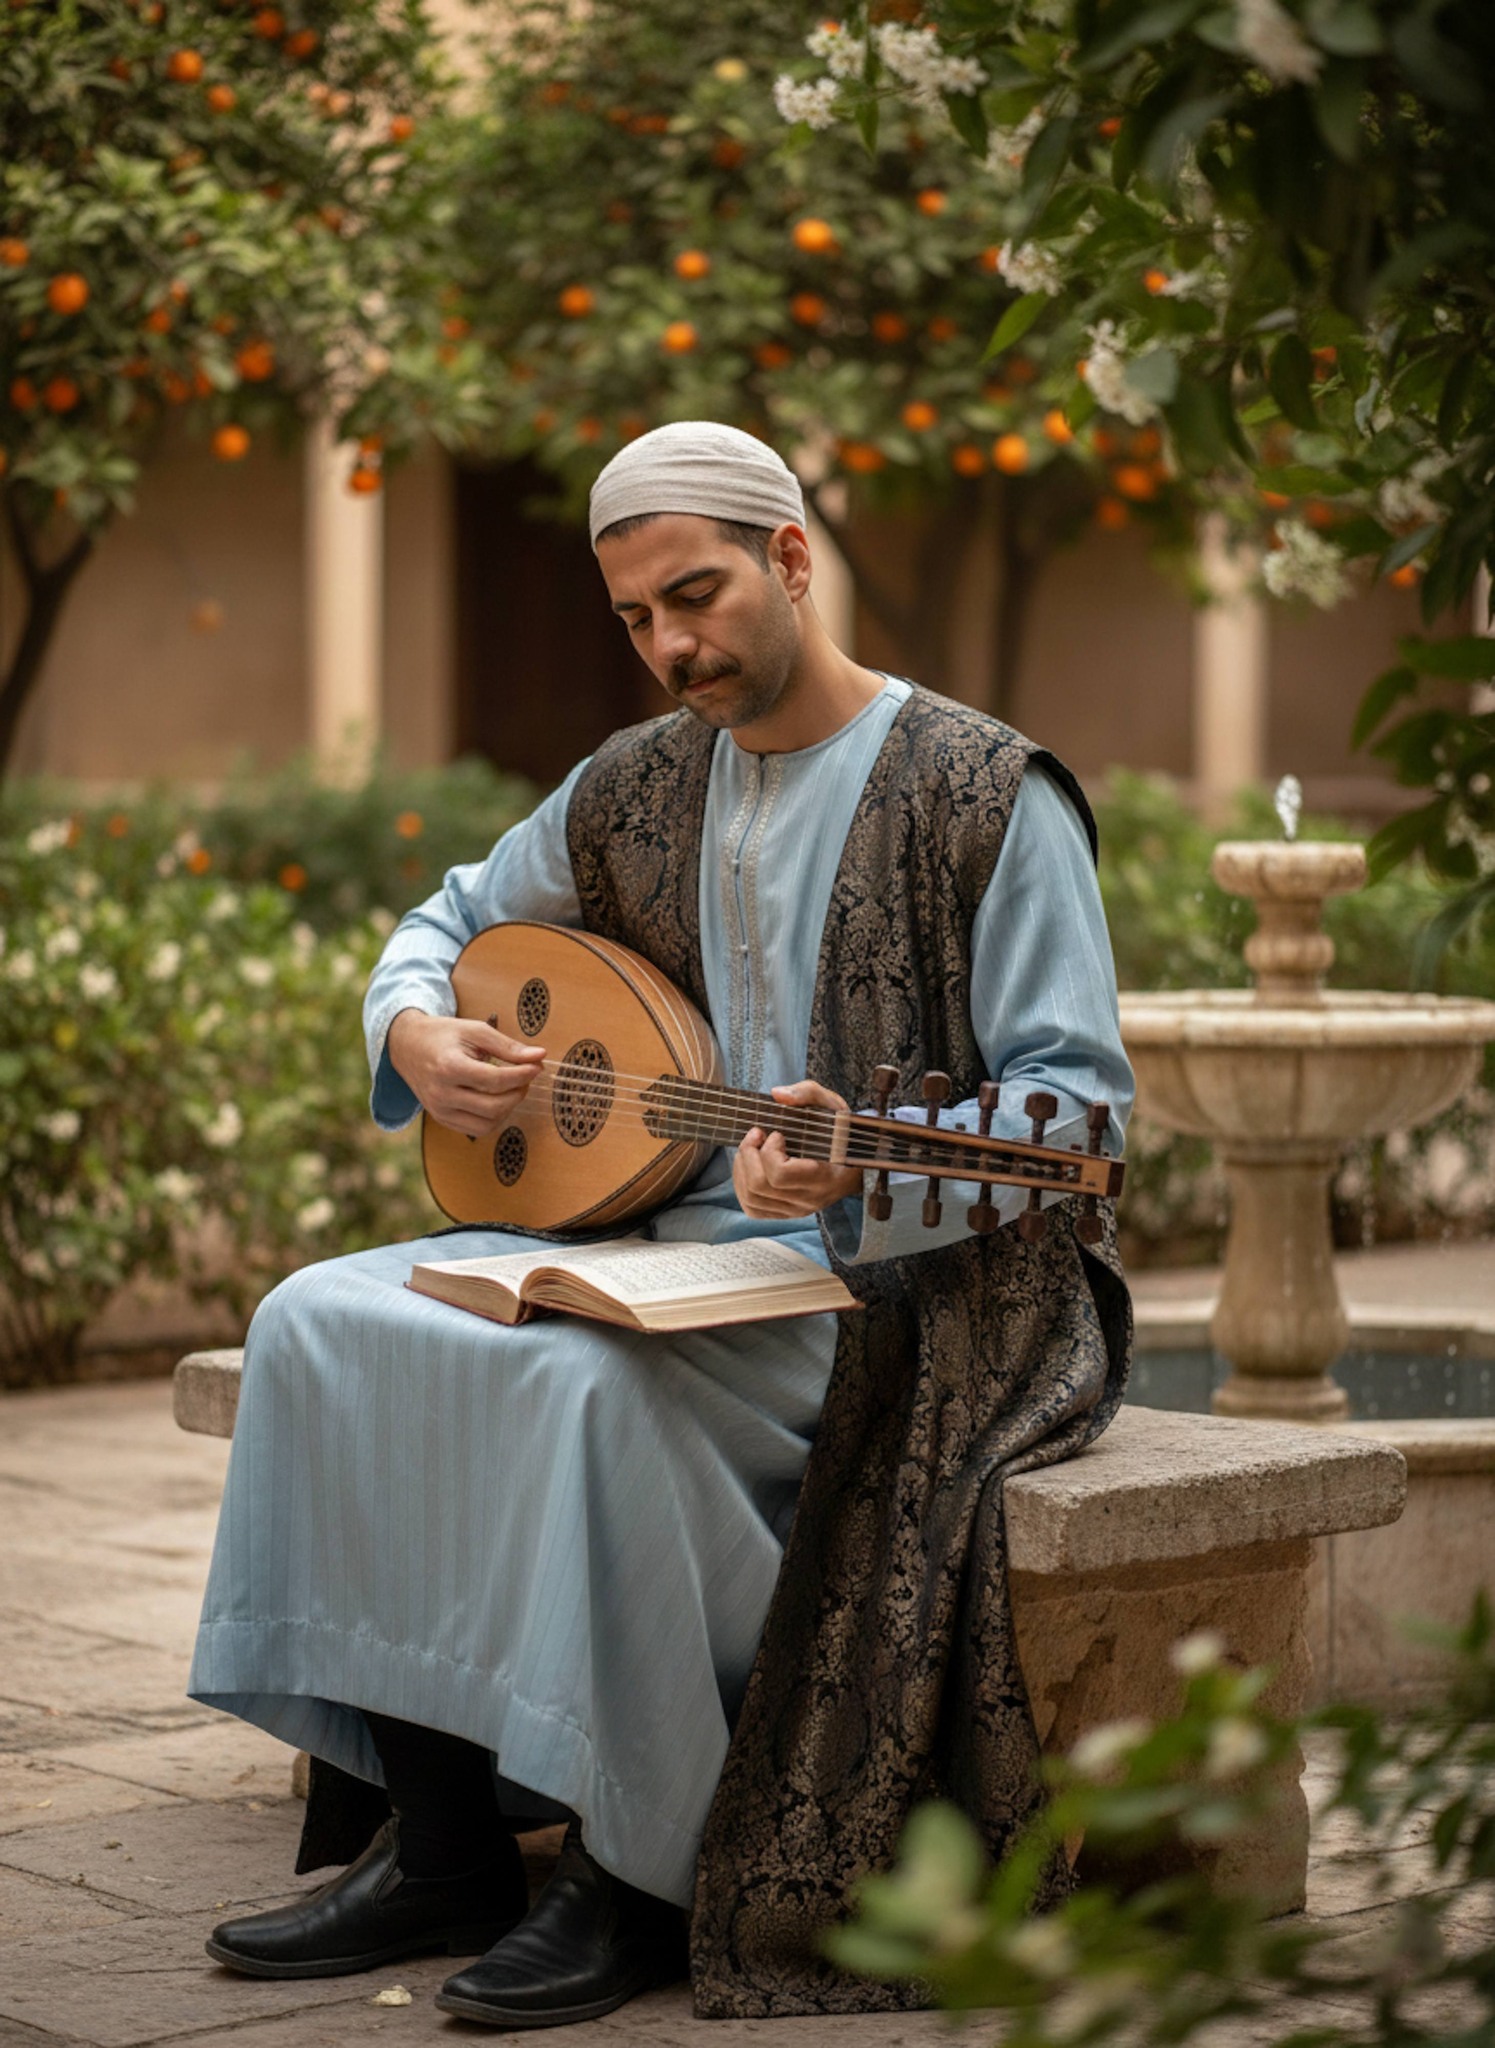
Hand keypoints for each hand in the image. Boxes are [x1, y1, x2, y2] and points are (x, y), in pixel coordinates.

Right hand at [387, 1009, 544, 1137]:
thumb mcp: (475, 1031)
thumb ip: (508, 1046)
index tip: (537, 1065)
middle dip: (518, 1092)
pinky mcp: (442, 1119)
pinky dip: (493, 1117)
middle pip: (494, 1106)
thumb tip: (539, 1056)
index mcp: (448, 1067)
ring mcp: (440, 1110)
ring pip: (487, 1124)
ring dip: (508, 1108)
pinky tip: (496, 1098)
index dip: (522, 1075)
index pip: (495, 1080)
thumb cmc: (443, 1035)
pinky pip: (476, 1129)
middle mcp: (441, 1094)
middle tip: (526, 1076)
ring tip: (511, 1087)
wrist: (407, 1046)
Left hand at [733, 1081, 862, 1219]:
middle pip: (759, 1185)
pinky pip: (752, 1208)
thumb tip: (778, 1094)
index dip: (769, 1151)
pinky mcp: (784, 1213)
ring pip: (751, 1197)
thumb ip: (808, 1093)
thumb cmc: (841, 1134)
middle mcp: (808, 1199)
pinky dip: (742, 1184)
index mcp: (824, 1176)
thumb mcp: (832, 1106)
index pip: (781, 1175)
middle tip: (757, 1135)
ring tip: (752, 1148)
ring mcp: (795, 1209)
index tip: (777, 1134)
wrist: (853, 1163)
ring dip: (742, 1168)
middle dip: (748, 1154)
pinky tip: (749, 1166)